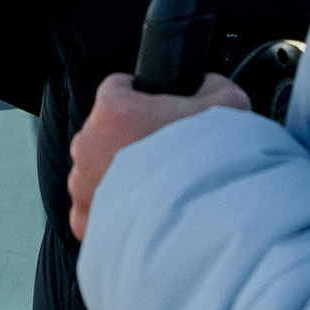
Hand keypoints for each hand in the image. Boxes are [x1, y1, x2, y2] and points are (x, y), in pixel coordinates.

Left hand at [68, 71, 248, 239]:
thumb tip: (206, 84)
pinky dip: (112, 211)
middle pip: (104, 132)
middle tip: (162, 156)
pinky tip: (142, 215)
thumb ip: (212, 86)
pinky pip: (93, 209)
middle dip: (129, 141)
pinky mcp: (83, 220)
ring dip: (117, 175)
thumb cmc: (210, 164)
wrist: (202, 226)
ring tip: (154, 190)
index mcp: (113, 109)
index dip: (140, 96)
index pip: (117, 87)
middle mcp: (87, 143)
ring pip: (95, 170)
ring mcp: (81, 183)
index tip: (156, 110)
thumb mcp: (228, 105)